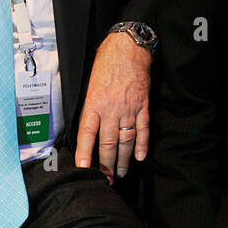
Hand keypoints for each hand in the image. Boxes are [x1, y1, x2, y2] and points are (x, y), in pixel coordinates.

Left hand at [74, 32, 151, 181]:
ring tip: (121, 173)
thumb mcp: (90, 85)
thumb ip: (90, 109)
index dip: (84, 153)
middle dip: (106, 164)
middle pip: (108, 143)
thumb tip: (88, 132)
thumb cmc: (106, 64)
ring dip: (123, 160)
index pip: (87, 134)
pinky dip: (142, 144)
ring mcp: (129, 108)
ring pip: (125, 140)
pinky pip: (142, 129)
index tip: (84, 169)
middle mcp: (111, 109)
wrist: (128, 49)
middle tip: (105, 179)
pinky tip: (141, 156)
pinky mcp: (143, 105)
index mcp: (94, 103)